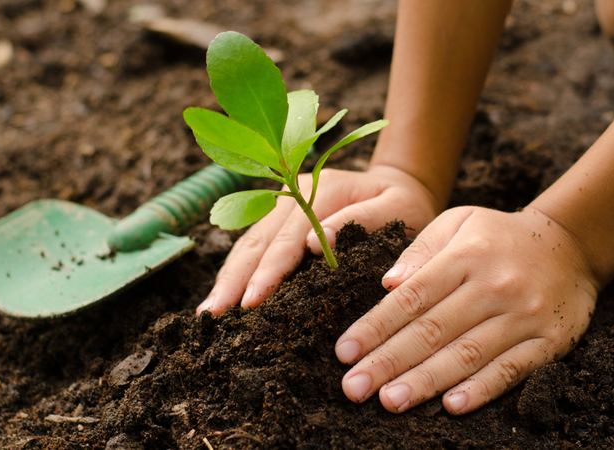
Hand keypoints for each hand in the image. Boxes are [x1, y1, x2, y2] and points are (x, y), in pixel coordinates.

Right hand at [197, 165, 440, 314]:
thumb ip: (361, 221)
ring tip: (208, 312)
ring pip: (247, 243)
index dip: (268, 271)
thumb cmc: (405, 205)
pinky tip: (223, 295)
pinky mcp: (279, 218)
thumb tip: (315, 244)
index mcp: (321, 189)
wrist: (401, 185)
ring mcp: (282, 204)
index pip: (288, 237)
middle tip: (213, 315)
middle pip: (257, 240)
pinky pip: (252, 245)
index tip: (252, 300)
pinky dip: (236, 271)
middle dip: (234, 279)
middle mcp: (293, 193)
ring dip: (227, 277)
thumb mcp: (397, 209)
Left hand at [334, 206, 599, 413]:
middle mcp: (494, 286)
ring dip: (426, 381)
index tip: (344, 351)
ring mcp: (524, 315)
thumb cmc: (498, 237)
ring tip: (390, 400)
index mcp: (465, 256)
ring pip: (467, 354)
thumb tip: (387, 284)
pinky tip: (452, 406)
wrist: (572, 244)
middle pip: (433, 330)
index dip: (375, 327)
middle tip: (354, 388)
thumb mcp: (458, 222)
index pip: (412, 297)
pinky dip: (482, 389)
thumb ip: (420, 250)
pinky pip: (512, 369)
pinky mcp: (550, 340)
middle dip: (388, 361)